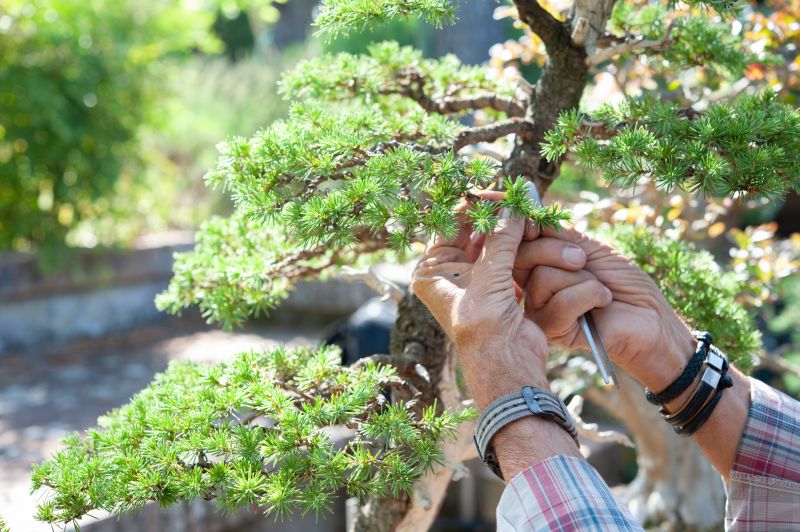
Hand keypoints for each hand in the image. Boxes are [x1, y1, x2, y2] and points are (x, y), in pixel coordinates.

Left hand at [411, 209, 565, 407]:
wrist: (506, 366)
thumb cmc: (484, 326)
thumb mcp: (489, 276)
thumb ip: (501, 237)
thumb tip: (513, 203)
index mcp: (432, 270)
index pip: (449, 223)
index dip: (472, 205)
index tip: (497, 190)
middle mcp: (449, 272)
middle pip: (472, 230)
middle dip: (496, 215)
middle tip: (518, 198)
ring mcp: (474, 279)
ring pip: (493, 242)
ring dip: (512, 230)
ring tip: (529, 213)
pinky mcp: (498, 287)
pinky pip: (509, 256)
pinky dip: (522, 246)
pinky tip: (535, 232)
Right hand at [515, 226, 695, 390]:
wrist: (649, 315)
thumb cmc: (622, 280)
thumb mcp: (589, 247)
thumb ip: (558, 234)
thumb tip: (528, 217)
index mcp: (538, 268)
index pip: (517, 245)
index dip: (525, 232)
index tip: (538, 227)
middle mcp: (532, 289)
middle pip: (523, 258)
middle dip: (556, 250)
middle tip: (582, 259)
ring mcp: (540, 311)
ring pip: (543, 278)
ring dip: (582, 279)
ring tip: (600, 289)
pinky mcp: (554, 330)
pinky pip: (561, 302)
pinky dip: (590, 295)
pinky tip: (602, 303)